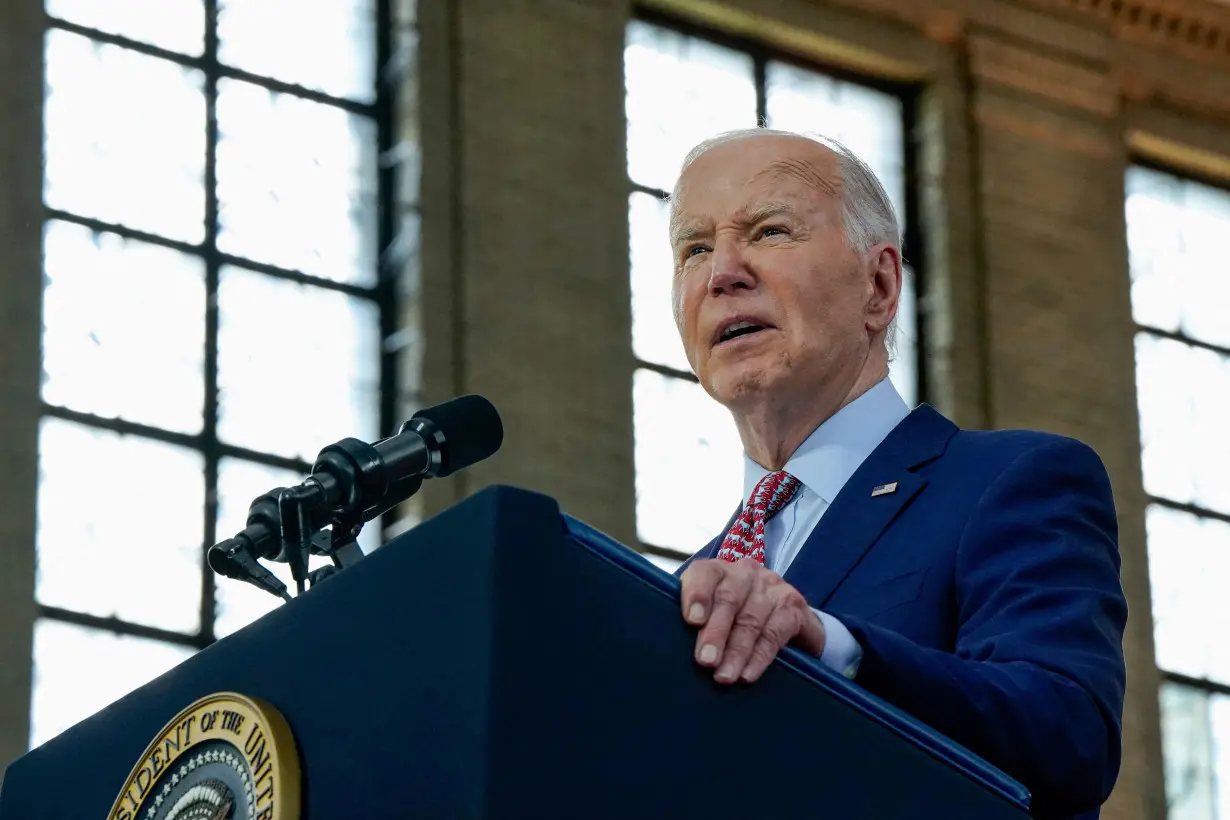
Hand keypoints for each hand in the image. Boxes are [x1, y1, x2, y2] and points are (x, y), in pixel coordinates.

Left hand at [680, 557, 825, 683]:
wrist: (784, 623)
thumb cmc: (732, 622)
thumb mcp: (710, 616)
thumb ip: (693, 623)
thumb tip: (669, 648)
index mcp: (719, 571)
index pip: (704, 573)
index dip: (697, 594)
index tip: (692, 621)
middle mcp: (745, 573)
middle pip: (729, 599)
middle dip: (716, 633)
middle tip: (705, 661)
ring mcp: (772, 586)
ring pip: (752, 619)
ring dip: (737, 651)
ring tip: (723, 676)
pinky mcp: (794, 606)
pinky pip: (775, 633)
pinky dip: (761, 656)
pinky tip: (748, 674)